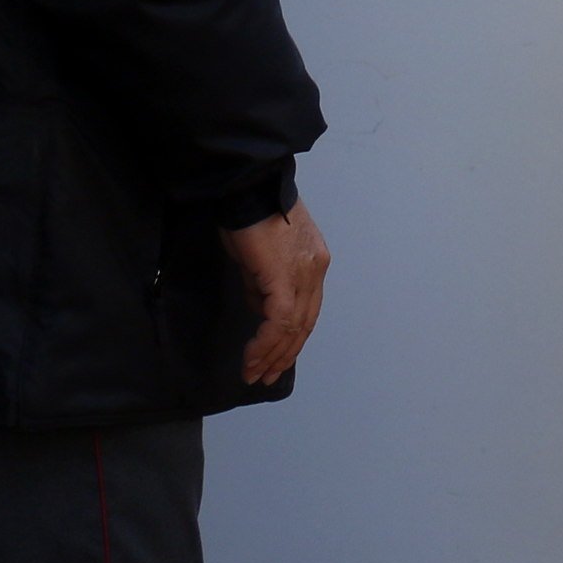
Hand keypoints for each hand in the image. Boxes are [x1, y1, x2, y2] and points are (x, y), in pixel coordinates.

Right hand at [221, 199, 330, 385]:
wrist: (246, 186)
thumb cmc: (248, 213)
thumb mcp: (258, 255)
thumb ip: (263, 283)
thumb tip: (260, 307)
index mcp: (315, 262)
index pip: (307, 310)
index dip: (291, 338)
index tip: (273, 358)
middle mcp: (316, 269)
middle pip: (304, 323)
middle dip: (283, 354)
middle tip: (264, 376)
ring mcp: (305, 273)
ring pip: (294, 327)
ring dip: (272, 355)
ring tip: (254, 374)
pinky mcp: (285, 276)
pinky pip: (279, 321)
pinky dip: (266, 343)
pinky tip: (252, 357)